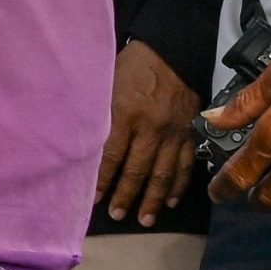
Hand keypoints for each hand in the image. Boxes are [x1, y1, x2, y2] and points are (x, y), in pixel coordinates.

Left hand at [99, 41, 200, 226]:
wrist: (172, 50)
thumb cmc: (132, 65)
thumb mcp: (107, 82)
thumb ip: (97, 111)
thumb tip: (79, 140)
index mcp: (126, 113)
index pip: (110, 156)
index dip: (102, 180)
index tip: (94, 198)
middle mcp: (151, 127)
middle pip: (137, 170)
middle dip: (126, 195)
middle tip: (117, 215)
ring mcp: (174, 132)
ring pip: (163, 174)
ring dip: (153, 199)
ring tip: (145, 219)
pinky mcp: (191, 132)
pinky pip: (186, 165)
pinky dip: (179, 185)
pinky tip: (171, 201)